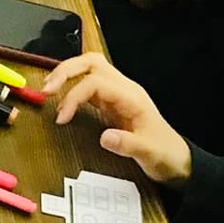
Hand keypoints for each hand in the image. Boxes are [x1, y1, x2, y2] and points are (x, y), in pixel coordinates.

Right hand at [42, 52, 191, 184]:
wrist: (177, 159)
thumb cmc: (165, 155)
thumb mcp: (150, 154)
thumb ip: (128, 145)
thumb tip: (105, 137)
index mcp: (131, 97)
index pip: (94, 82)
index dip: (73, 97)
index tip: (61, 119)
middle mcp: (123, 89)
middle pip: (91, 62)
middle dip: (66, 70)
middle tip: (46, 89)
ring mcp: (117, 94)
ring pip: (89, 69)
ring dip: (66, 75)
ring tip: (48, 90)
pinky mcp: (111, 103)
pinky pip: (89, 85)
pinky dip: (71, 88)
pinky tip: (61, 101)